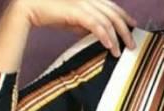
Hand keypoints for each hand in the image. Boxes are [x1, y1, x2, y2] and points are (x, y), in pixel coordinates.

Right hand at [18, 0, 136, 56]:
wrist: (30, 7)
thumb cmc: (49, 12)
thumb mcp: (72, 19)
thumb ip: (84, 24)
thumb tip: (96, 34)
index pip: (112, 6)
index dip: (124, 16)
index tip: (133, 27)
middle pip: (113, 13)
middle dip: (125, 30)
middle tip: (132, 44)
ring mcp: (82, 3)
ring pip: (107, 20)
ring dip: (116, 37)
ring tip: (120, 51)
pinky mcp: (76, 11)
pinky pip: (95, 25)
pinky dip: (104, 36)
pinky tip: (109, 46)